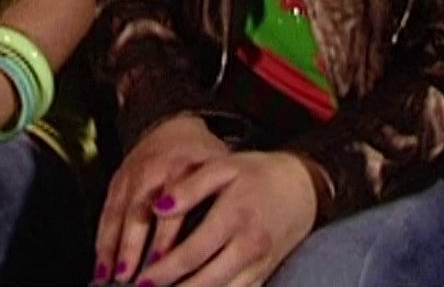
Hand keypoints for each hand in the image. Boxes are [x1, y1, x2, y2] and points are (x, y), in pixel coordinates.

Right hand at [92, 115, 228, 284]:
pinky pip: (106, 215)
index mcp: (180, 169)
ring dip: (114, 249)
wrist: (174, 128)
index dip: (165, 236)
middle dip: (133, 248)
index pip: (170, 207)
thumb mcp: (216, 172)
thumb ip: (215, 203)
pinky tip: (101, 267)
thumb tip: (221, 247)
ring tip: (113, 279)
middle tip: (133, 278)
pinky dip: (102, 242)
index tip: (163, 262)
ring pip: (118, 216)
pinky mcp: (116, 183)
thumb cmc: (201, 159)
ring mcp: (130, 178)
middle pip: (138, 213)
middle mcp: (151, 173)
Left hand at [135, 151, 319, 286]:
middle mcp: (248, 246)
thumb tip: (158, 207)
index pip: (193, 253)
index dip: (164, 270)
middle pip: (206, 281)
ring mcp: (259, 264)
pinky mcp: (265, 274)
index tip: (141, 279)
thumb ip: (189, 187)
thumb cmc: (257, 174)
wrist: (302, 187)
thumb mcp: (223, 168)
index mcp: (234, 217)